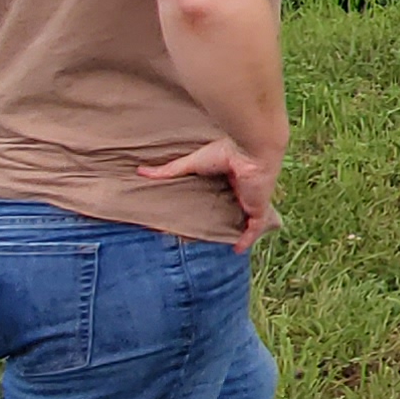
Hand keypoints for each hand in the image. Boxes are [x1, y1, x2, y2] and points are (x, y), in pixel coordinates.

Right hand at [134, 134, 284, 250]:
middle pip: (236, 208)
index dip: (216, 202)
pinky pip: (255, 228)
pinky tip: (238, 249)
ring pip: (247, 219)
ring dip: (239, 230)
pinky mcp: (258, 209)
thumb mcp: (191, 163)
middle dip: (228, 219)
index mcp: (231, 176)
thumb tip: (141, 171)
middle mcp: (243, 189)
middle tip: (211, 232)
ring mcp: (252, 200)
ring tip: (226, 242)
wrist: (248, 150)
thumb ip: (169, 171)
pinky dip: (248, 239)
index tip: (202, 212)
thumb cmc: (223, 151)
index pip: (224, 193)